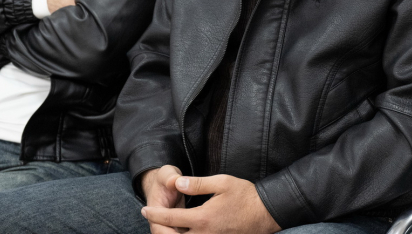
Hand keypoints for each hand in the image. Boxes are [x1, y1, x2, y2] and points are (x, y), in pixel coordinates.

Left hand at [141, 174, 281, 233]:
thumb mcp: (223, 182)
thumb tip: (178, 183)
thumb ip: (198, 183)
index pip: (170, 219)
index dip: (155, 214)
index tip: (145, 209)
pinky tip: (184, 231)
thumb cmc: (245, 195)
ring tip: (166, 227)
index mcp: (203, 218)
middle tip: (153, 220)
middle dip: (160, 230)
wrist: (266, 213)